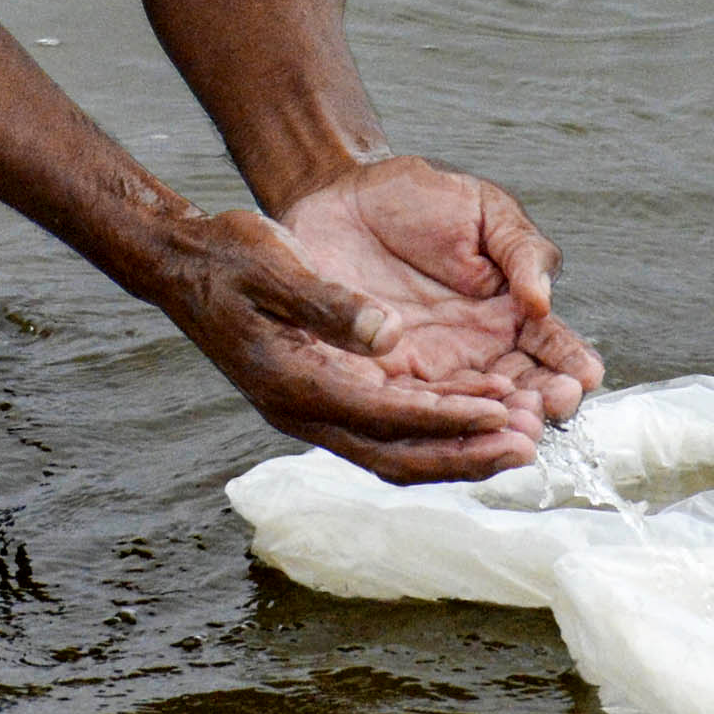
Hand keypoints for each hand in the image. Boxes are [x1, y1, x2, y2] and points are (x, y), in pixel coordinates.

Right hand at [145, 157, 600, 484]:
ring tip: (519, 442)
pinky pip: (386, 429)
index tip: (501, 414)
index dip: (445, 418)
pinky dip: (435, 429)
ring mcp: (313, 410)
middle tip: (527, 450)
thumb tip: (388, 335)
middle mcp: (303, 410)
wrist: (186, 263)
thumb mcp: (273, 265)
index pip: (382, 414)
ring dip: (456, 450)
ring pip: (394, 450)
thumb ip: (329, 303)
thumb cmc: (228, 256)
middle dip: (463, 456)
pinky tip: (479, 415)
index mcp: (291, 381)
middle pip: (394, 454)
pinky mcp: (324, 396)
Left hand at [280, 155, 603, 434]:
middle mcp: (478, 351)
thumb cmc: (416, 199)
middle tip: (546, 408)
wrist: (341, 196)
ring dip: (495, 423)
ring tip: (513, 425)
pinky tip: (460, 423)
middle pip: (519, 393)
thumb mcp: (483, 210)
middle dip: (538, 405)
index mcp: (511, 313)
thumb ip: (521, 250)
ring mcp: (433, 370)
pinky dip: (439, 421)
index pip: (552, 349)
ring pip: (471, 411)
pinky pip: (415, 408)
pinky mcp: (384, 379)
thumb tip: (543, 300)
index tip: (582, 375)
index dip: (568, 364)